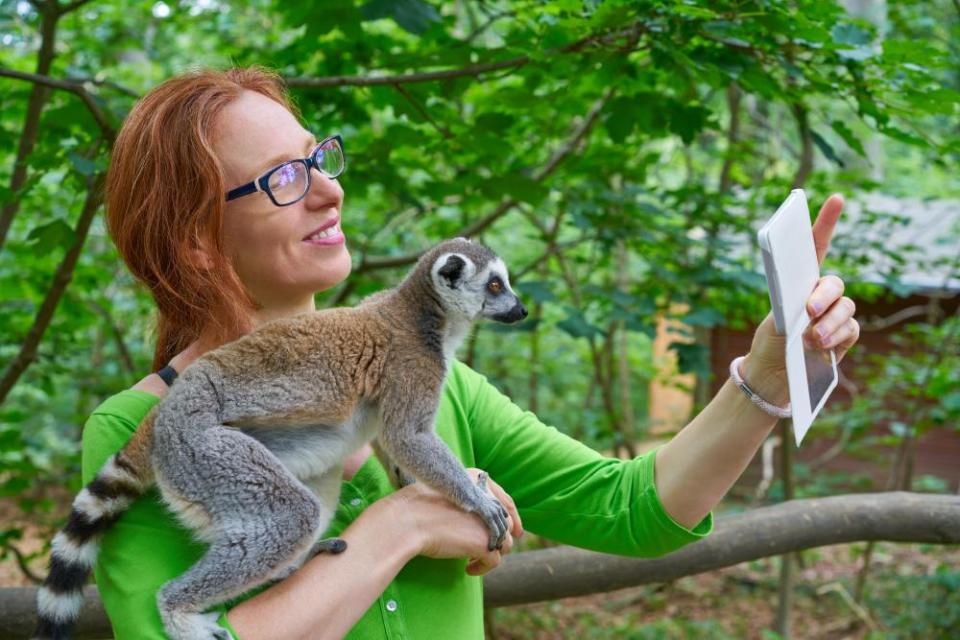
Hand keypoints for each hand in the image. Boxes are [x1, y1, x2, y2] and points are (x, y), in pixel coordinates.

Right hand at [383, 468, 522, 575]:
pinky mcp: (485, 543)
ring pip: (504, 543)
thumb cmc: (414, 507)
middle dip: (501, 537)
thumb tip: (473, 518)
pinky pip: (494, 560)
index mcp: (477, 480)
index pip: (504, 500)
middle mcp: (488, 499)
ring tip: (473, 560)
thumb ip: (463, 499)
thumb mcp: (443, 491)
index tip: (515, 530)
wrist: (407, 520)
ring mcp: (489, 521)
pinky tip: (469, 570)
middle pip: (506, 523)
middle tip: (490, 550)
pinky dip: (483, 567)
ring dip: (491, 553)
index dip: (512, 516)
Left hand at [744, 194, 860, 398]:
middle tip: (808, 311)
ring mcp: (835, 314)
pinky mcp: (844, 335)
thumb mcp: (775, 320)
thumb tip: (810, 307)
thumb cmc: (771, 342)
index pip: (816, 246)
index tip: (836, 198)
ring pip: (845, 308)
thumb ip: (792, 307)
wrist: (774, 374)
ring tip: (810, 339)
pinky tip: (821, 347)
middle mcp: (820, 294)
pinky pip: (850, 329)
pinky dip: (836, 337)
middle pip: (834, 283)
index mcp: (800, 282)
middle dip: (823, 296)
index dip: (826, 222)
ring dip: (828, 324)